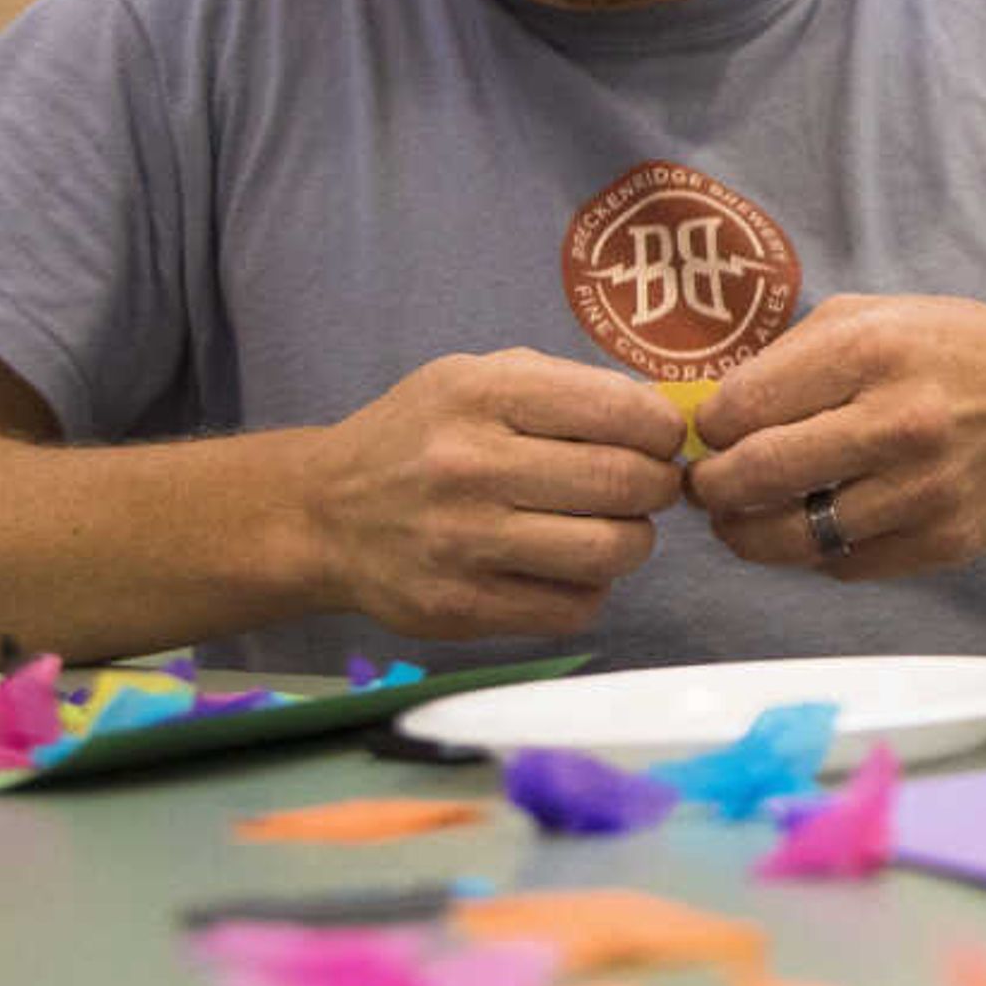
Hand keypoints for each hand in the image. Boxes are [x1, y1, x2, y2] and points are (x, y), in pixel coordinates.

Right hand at [299, 351, 688, 638]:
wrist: (324, 514)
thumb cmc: (421, 437)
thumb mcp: (477, 377)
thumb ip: (567, 386)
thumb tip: (662, 417)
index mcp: (481, 395)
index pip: (620, 412)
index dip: (662, 431)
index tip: (661, 441)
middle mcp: (470, 466)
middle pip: (625, 483)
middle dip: (658, 486)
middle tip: (647, 487)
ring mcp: (464, 542)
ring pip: (610, 551)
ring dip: (633, 541)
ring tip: (611, 527)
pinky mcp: (461, 607)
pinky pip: (575, 607)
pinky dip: (591, 589)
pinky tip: (568, 568)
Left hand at [685, 296, 985, 580]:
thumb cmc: (949, 350)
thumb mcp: (870, 315)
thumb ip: (788, 358)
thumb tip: (713, 416)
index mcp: (871, 350)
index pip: (745, 406)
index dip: (710, 429)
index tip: (711, 436)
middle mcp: (899, 421)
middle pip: (759, 476)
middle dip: (712, 488)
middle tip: (706, 488)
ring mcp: (925, 489)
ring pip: (796, 536)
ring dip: (749, 534)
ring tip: (741, 522)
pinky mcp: (945, 540)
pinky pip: (846, 565)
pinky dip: (815, 554)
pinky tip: (812, 530)